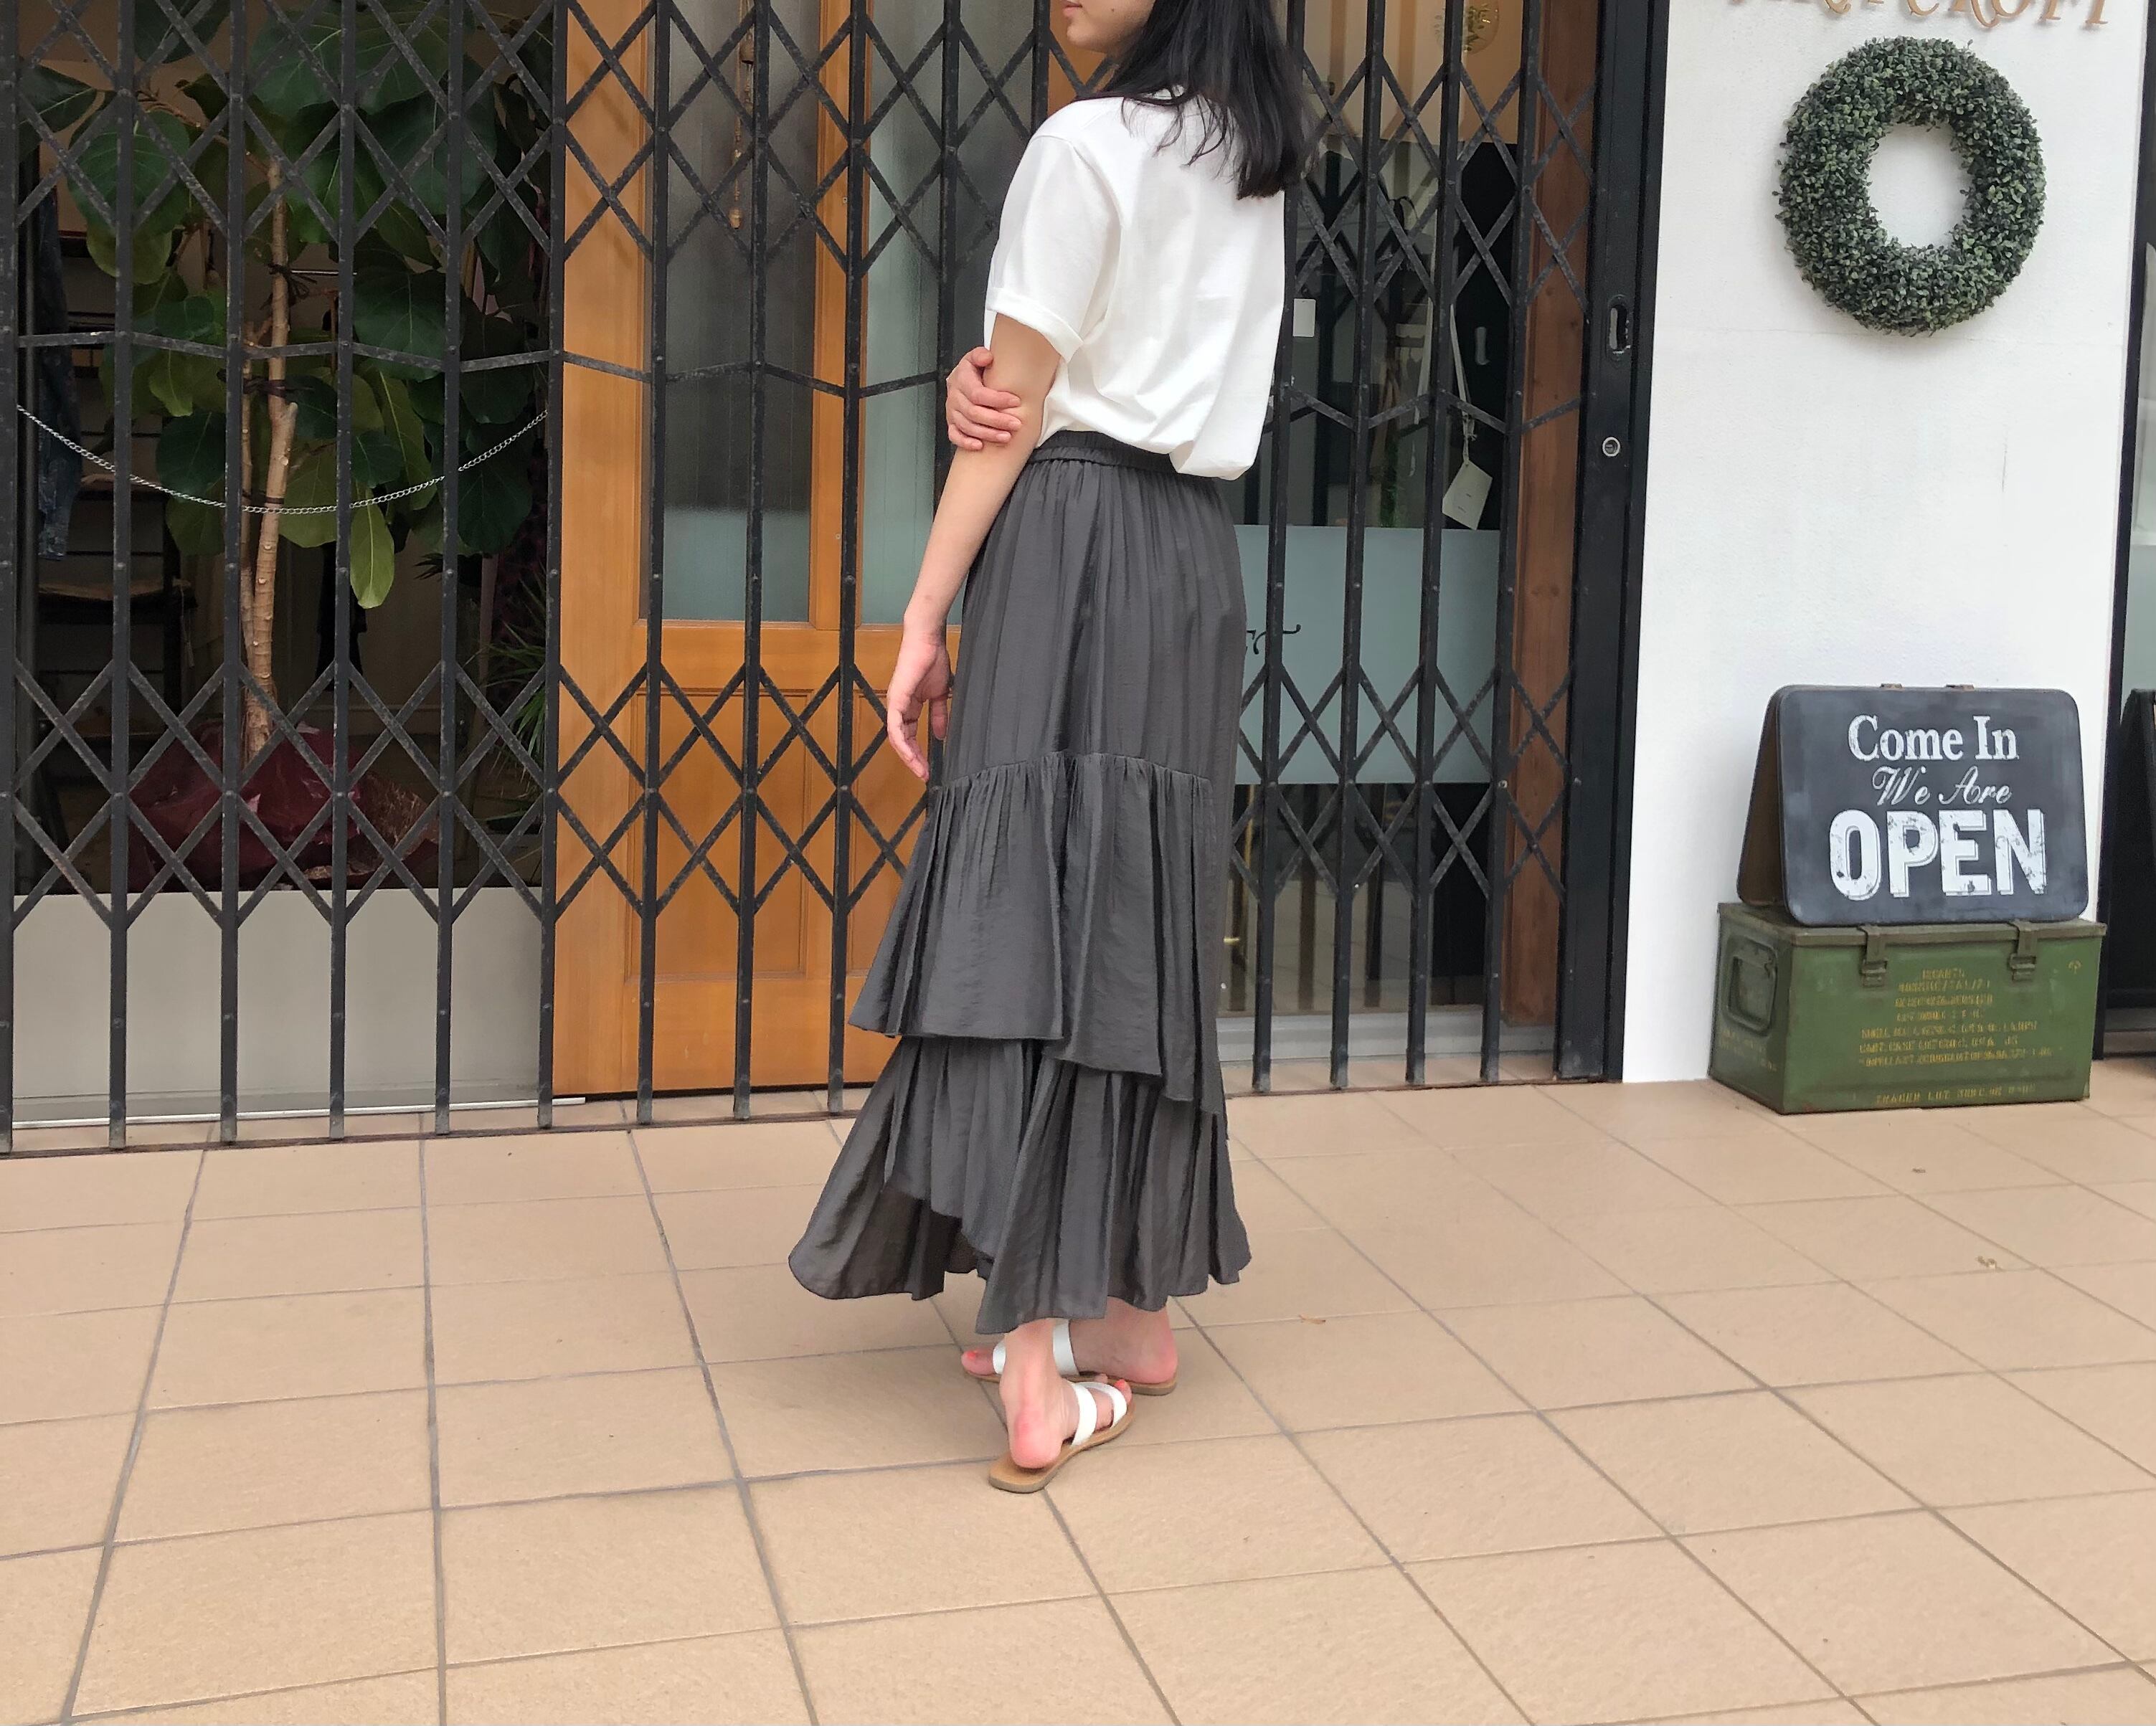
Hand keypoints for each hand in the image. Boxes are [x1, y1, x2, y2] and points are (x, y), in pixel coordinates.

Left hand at [885, 621, 953, 780]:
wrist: (928, 641)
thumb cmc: (933, 661)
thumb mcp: (940, 695)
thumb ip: (939, 715)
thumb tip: (941, 735)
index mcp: (909, 706)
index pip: (910, 735)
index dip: (918, 752)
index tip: (928, 768)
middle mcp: (899, 708)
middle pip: (902, 741)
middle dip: (913, 760)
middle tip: (924, 775)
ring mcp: (896, 704)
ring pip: (897, 738)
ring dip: (908, 756)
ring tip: (919, 769)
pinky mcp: (897, 699)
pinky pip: (896, 726)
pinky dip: (903, 742)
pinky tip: (911, 754)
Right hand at [946, 346, 1023, 449]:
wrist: (961, 380)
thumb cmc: (972, 371)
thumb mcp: (975, 357)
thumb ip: (980, 355)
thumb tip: (987, 358)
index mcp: (961, 380)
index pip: (978, 393)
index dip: (997, 399)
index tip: (1015, 401)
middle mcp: (955, 397)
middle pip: (974, 413)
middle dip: (997, 420)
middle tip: (1015, 424)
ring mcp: (952, 412)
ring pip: (968, 427)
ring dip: (988, 434)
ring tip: (1006, 436)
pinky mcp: (952, 424)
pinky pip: (955, 436)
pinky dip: (966, 443)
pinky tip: (980, 446)